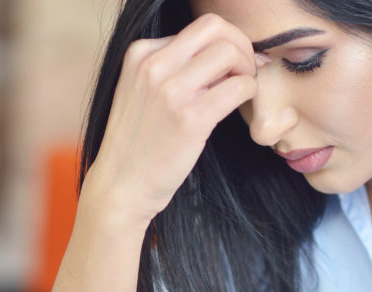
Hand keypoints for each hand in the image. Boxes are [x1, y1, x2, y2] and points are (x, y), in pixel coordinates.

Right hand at [82, 13, 257, 225]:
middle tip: (244, 72)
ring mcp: (171, 91)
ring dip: (248, 69)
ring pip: (230, 53)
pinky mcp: (190, 118)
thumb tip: (224, 52)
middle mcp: (153, 65)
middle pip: (216, 28)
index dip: (225, 42)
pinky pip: (239, 87)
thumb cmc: (137, 142)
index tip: (232, 65)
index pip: (199, 27)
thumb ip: (173, 67)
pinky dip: (250, 92)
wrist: (121, 185)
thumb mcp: (142, 90)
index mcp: (140, 53)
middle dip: (241, 46)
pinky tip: (241, 107)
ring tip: (241, 91)